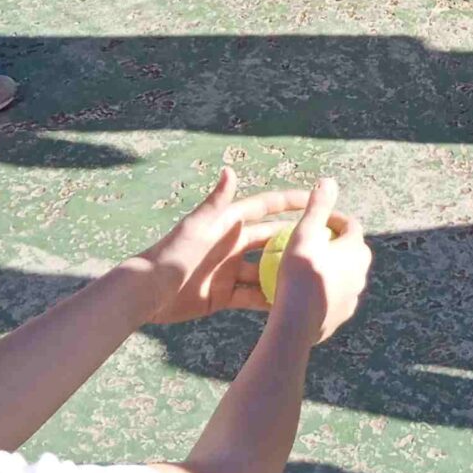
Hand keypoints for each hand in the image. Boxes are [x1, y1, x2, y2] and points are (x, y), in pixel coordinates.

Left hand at [137, 167, 314, 322]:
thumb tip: (230, 169)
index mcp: (226, 223)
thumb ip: (216, 202)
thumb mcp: (197, 226)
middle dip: (293, 239)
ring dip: (284, 272)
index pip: (263, 208)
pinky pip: (251, 296)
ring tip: (311, 276)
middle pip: (269, 239)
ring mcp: (228, 271)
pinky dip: (267, 299)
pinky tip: (288, 303)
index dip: (288, 202)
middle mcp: (231, 245)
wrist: (149, 292)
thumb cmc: (172, 254)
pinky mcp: (223, 295)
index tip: (314, 197)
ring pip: (264, 270)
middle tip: (324, 242)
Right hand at [271, 176, 371, 343]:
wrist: (297, 324)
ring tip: (301, 265)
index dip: (331, 218)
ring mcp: (352, 297)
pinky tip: (299, 290)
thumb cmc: (299, 274)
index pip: (349, 225)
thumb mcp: (304, 234)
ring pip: (340, 274)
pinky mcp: (340, 316)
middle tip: (306, 240)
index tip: (312, 219)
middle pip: (348, 249)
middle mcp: (361, 274)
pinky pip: (331, 296)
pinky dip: (320, 289)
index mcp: (357, 251)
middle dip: (331, 242)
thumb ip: (317, 207)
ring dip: (326, 267)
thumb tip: (328, 180)